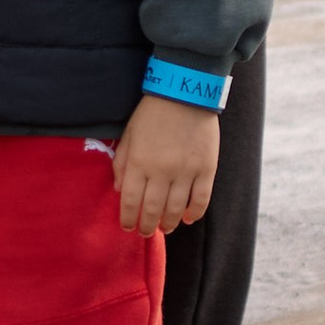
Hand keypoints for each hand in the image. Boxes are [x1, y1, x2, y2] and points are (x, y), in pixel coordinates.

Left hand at [112, 94, 218, 238]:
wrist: (185, 92)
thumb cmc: (152, 112)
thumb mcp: (129, 133)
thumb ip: (122, 162)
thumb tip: (118, 189)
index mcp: (139, 162)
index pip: (130, 200)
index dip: (127, 218)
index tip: (127, 226)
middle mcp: (161, 171)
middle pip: (152, 210)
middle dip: (147, 226)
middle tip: (145, 232)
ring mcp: (186, 172)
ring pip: (175, 209)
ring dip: (168, 224)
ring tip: (164, 228)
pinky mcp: (206, 169)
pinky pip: (201, 200)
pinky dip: (193, 213)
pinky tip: (186, 219)